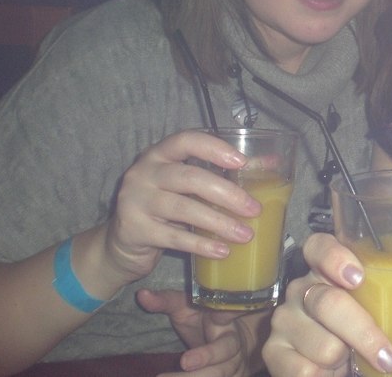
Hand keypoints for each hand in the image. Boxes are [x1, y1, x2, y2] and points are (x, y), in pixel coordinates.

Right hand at [104, 130, 260, 283]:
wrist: (120, 243)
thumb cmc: (163, 207)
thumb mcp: (185, 187)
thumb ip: (219, 174)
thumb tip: (271, 164)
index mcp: (158, 155)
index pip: (185, 141)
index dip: (213, 149)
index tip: (241, 162)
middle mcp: (143, 173)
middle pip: (189, 177)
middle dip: (227, 193)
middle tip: (254, 209)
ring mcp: (135, 201)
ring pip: (184, 209)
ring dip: (219, 222)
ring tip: (245, 234)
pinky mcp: (134, 229)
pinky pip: (174, 237)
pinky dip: (202, 244)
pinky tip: (222, 251)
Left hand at [138, 288, 263, 375]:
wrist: (228, 343)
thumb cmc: (200, 322)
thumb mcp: (185, 309)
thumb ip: (165, 301)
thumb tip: (141, 294)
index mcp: (222, 318)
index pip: (228, 312)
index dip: (228, 312)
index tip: (218, 313)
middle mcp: (233, 341)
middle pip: (226, 349)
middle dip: (207, 356)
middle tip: (184, 361)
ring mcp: (234, 363)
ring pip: (220, 373)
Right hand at [262, 234, 391, 376]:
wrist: (338, 369)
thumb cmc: (369, 329)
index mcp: (328, 268)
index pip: (317, 245)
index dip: (333, 256)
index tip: (357, 275)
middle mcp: (302, 288)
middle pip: (325, 300)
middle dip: (362, 332)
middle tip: (390, 357)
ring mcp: (285, 320)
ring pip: (319, 341)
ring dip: (346, 361)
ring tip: (354, 365)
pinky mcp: (274, 353)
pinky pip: (302, 370)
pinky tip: (332, 376)